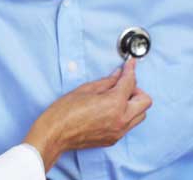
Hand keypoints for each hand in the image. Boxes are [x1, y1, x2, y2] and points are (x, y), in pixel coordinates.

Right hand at [23, 59, 151, 171]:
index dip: (130, 70)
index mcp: (114, 103)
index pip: (130, 82)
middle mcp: (122, 119)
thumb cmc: (65, 110)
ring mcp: (119, 131)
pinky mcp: (114, 139)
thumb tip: (118, 75)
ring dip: (133, 103)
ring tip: (116, 97)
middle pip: (145, 101)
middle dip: (136, 89)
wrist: (56, 133)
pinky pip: (129, 124)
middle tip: (122, 83)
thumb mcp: (85, 89)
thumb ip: (106, 82)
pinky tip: (109, 109)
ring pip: (140, 115)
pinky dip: (125, 114)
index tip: (131, 64)